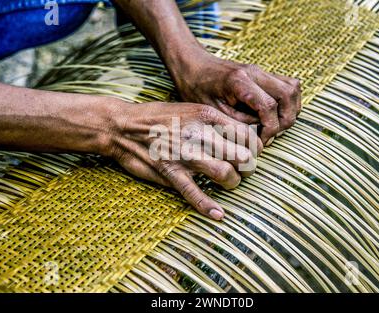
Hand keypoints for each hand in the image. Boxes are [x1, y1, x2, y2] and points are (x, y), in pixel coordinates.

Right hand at [104, 101, 261, 219]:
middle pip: (242, 156)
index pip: (246, 134)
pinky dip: (207, 206)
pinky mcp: (170, 173)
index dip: (255, 147)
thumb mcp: (190, 109)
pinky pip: (193, 193)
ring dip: (233, 182)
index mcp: (206, 116)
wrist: (123, 126)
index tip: (251, 152)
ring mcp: (185, 155)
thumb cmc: (159, 117)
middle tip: (244, 168)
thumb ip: (214, 121)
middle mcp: (199, 134)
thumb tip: (240, 135)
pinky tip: (218, 214)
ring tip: (231, 182)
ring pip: (224, 174)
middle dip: (249, 167)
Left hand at [172, 51, 301, 145]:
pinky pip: (288, 85)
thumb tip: (259, 136)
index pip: (269, 106)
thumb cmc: (196, 89)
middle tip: (269, 134)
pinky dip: (287, 102)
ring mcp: (261, 71)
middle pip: (288, 94)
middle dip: (285, 119)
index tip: (260, 140)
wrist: (192, 66)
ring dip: (290, 110)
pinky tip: (274, 116)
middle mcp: (254, 72)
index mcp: (238, 81)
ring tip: (274, 126)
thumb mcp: (211, 111)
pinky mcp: (263, 74)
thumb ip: (236, 123)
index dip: (270, 128)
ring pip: (293, 88)